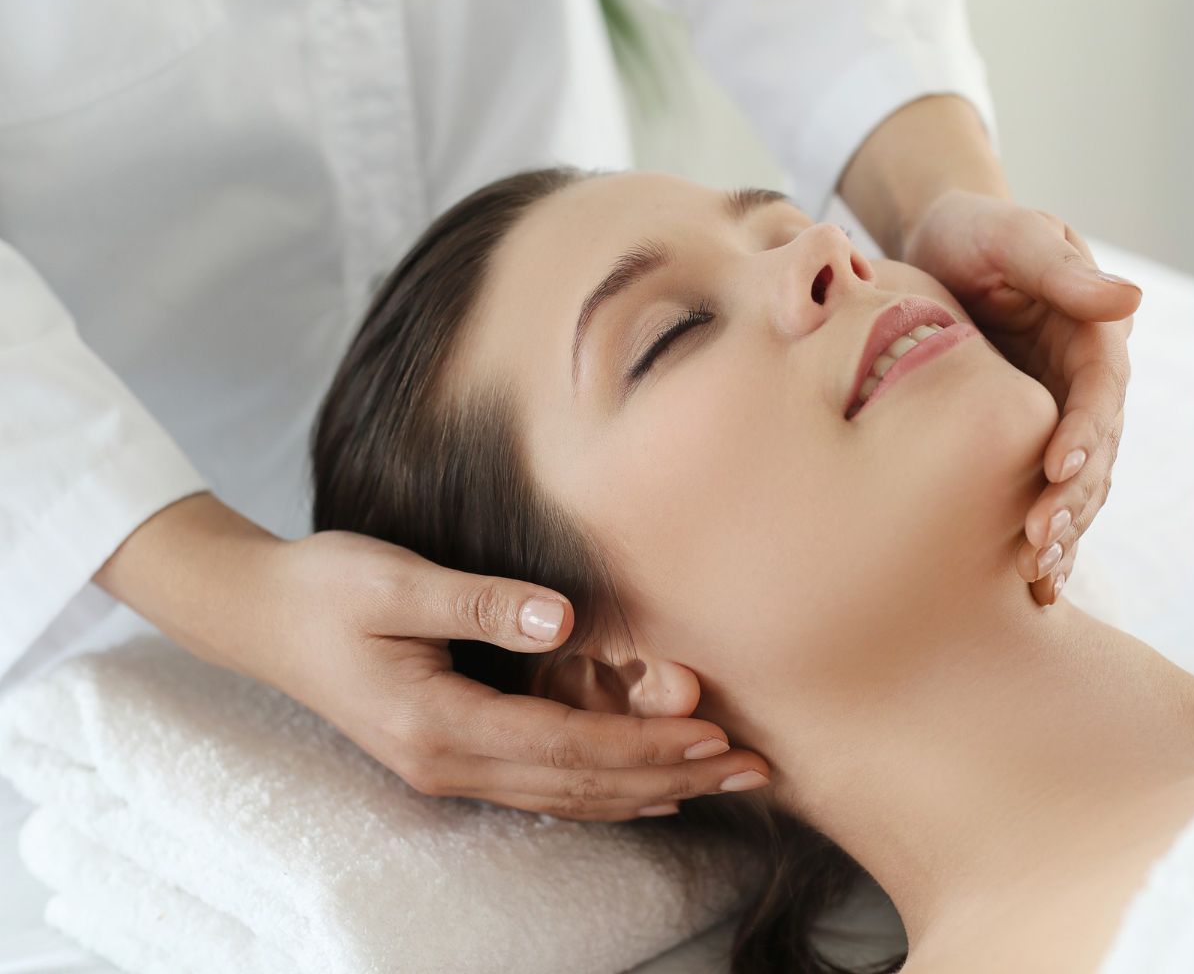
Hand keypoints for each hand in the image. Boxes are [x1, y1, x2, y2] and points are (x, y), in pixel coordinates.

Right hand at [96, 494, 769, 821]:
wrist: (256, 614)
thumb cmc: (324, 588)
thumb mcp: (394, 580)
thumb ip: (480, 602)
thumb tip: (562, 618)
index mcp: (440, 724)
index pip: (568, 749)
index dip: (647, 747)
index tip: (717, 736)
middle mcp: (448, 763)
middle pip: (582, 786)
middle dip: (673, 778)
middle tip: (753, 771)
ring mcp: (447, 769)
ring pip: (568, 797)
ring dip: (650, 790)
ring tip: (722, 781)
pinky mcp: (449, 756)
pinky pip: (544, 789)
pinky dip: (604, 792)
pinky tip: (647, 791)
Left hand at [901, 190, 1138, 604]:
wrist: (939, 250)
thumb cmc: (975, 234)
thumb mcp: (1012, 235)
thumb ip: (1061, 268)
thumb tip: (1129, 300)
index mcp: (1092, 336)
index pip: (1100, 393)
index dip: (1084, 433)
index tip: (1057, 468)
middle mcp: (1085, 385)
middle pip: (1095, 454)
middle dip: (1072, 502)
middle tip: (1038, 543)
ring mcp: (1059, 419)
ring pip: (1077, 487)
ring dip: (1062, 532)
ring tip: (1035, 576)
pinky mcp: (1026, 445)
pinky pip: (1044, 497)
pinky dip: (1047, 542)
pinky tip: (1035, 591)